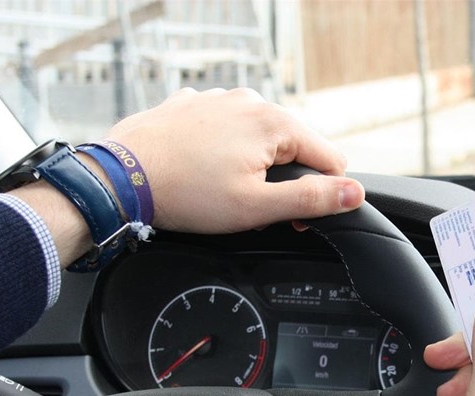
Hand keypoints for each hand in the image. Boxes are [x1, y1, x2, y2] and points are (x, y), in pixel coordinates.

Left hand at [106, 87, 363, 232]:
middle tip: (252, 207)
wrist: (119, 179)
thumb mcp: (257, 207)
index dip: (319, 195)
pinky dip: (221, 150)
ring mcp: (218, 99)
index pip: (330, 159)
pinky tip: (201, 170)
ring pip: (257, 137)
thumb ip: (312, 200)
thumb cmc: (186, 194)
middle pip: (293, 146)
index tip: (291, 218)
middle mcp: (250, 101)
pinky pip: (224, 129)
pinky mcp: (191, 106)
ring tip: (221, 190)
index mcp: (275, 123)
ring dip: (252, 164)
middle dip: (283, 179)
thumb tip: (354, 193)